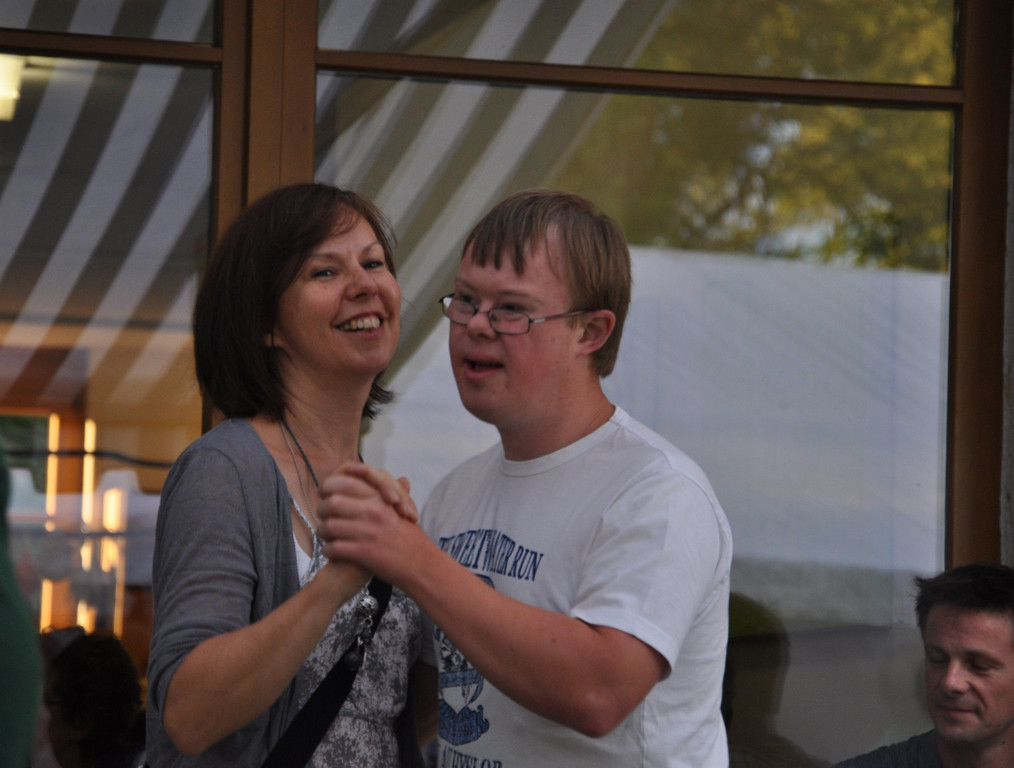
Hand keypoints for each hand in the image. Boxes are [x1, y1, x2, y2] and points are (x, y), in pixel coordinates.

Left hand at [315, 462, 423, 580]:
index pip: (344, 483)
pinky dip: (328, 550)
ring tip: (326, 536)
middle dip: (321, 511)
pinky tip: (332, 551)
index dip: (329, 488)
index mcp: (380, 498)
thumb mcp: (403, 509)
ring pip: (328, 526)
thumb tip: (397, 479)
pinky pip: (333, 548)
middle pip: (331, 503)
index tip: (326, 496)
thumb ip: (394, 492)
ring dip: (322, 532)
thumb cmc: (411, 538)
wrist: (421, 565)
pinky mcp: (362, 552)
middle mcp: (372, 512)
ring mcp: (367, 532)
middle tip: (323, 517)